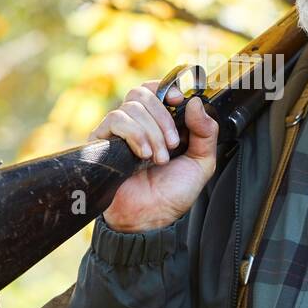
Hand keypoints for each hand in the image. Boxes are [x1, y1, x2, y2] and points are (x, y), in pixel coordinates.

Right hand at [90, 81, 218, 232]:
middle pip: (142, 93)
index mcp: (159, 123)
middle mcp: (137, 124)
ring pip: (132, 107)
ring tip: (159, 158)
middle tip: (173, 144)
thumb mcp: (201, 161)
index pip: (156, 89)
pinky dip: (134, 134)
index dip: (166, 89)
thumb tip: (195, 102)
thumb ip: (206, 131)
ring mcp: (118, 133)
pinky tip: (143, 155)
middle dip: (162, 117)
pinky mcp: (102, 143)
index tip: (178, 102)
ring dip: (151, 132)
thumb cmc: (172, 194)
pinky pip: (115, 120)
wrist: (151, 218)